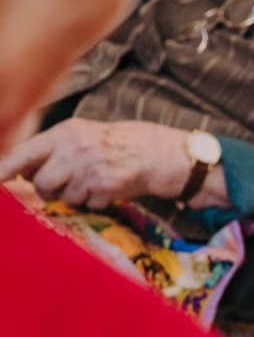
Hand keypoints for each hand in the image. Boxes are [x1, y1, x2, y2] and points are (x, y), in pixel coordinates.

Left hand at [0, 118, 193, 208]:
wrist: (155, 152)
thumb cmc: (115, 145)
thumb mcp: (82, 135)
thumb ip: (52, 150)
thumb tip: (17, 171)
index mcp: (65, 133)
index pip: (26, 153)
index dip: (6, 169)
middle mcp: (75, 149)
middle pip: (41, 182)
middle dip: (50, 188)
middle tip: (67, 181)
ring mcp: (90, 168)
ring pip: (64, 196)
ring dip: (76, 195)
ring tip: (93, 181)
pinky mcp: (104, 186)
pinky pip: (88, 203)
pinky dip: (96, 200)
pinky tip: (108, 186)